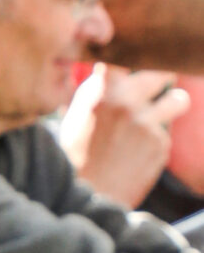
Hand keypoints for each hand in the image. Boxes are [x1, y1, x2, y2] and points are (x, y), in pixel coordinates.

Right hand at [60, 65, 187, 207]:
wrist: (84, 200)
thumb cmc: (73, 160)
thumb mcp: (74, 120)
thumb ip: (92, 92)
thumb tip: (103, 70)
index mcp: (101, 91)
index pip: (127, 55)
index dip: (136, 52)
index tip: (140, 53)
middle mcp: (125, 102)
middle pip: (162, 72)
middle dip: (164, 76)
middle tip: (163, 80)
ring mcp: (145, 123)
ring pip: (178, 100)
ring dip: (174, 104)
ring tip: (168, 111)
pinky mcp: (160, 145)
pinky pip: (166, 136)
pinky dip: (156, 145)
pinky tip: (138, 158)